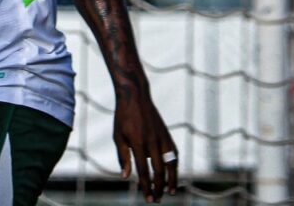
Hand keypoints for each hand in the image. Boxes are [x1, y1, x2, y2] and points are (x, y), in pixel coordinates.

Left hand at [114, 84, 178, 201]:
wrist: (135, 97)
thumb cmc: (123, 118)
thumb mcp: (118, 136)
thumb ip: (123, 157)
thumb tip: (125, 177)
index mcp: (139, 144)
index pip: (144, 171)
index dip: (146, 186)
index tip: (148, 198)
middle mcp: (153, 143)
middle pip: (159, 171)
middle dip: (159, 187)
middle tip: (157, 199)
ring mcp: (163, 139)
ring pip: (171, 164)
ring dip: (172, 180)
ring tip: (171, 192)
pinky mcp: (167, 135)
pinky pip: (174, 154)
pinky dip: (175, 166)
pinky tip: (174, 174)